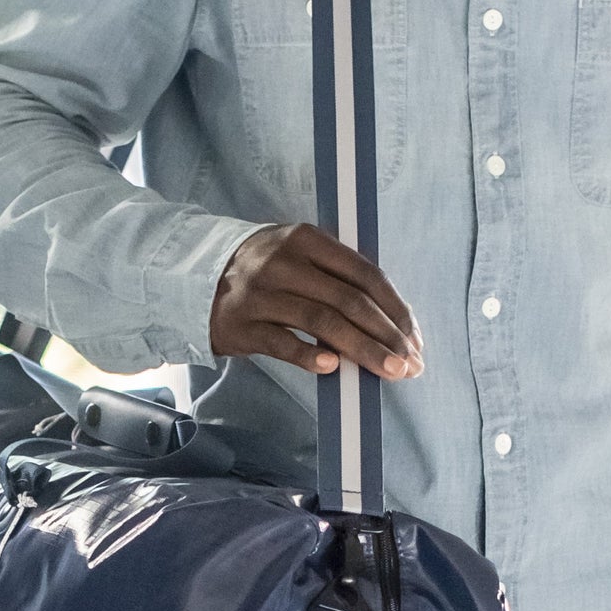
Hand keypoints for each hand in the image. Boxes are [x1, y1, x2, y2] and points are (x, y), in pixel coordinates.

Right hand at [211, 223, 422, 379]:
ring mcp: (260, 293)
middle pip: (348, 300)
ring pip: (321, 321)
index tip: (413, 337)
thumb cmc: (265, 272)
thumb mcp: (299, 256)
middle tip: (408, 364)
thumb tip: (391, 320)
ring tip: (387, 371)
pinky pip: (282, 342)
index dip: (395, 308)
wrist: (196, 280)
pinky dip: (309, 355)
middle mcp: (284, 262)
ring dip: (361, 350)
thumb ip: (339, 278)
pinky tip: (332, 368)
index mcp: (307, 239)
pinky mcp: (242, 324)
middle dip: (385, 335)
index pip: (364, 273)